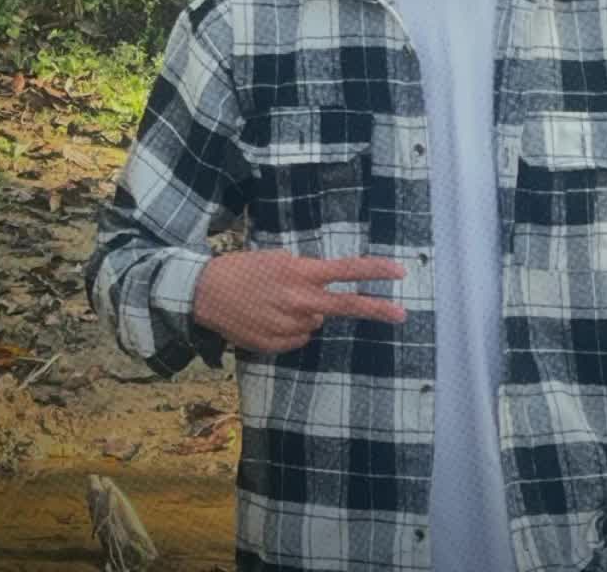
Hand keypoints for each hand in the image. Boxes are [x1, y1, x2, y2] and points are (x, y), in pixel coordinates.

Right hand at [191, 250, 406, 352]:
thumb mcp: (278, 261)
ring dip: (305, 315)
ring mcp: (289, 327)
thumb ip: (306, 278)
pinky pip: (296, 339)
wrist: (204, 293)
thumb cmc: (243, 269)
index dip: (375, 272)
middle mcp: (300, 301)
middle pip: (346, 306)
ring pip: (315, 324)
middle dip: (376, 309)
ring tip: (274, 303)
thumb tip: (322, 306)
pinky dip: (288, 330)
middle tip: (402, 314)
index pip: (347, 271)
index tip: (400, 272)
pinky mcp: (275, 346)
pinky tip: (266, 318)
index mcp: (301, 274)